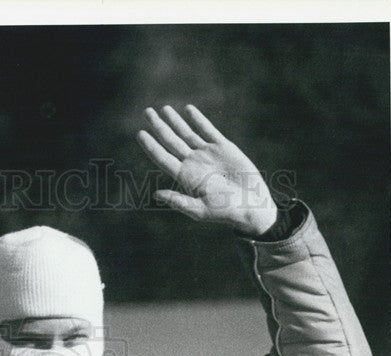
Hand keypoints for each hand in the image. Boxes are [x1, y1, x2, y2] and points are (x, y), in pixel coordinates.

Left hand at [137, 104, 277, 236]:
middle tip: (147, 112)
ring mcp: (207, 154)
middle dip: (159, 126)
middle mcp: (193, 164)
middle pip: (171, 141)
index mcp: (185, 177)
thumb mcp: (199, 209)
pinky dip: (198, 119)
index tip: (140, 133)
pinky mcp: (223, 147)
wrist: (251, 205)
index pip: (162, 158)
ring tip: (164, 109)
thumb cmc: (225, 212)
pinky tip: (188, 110)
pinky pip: (208, 129)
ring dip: (175, 121)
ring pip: (186, 133)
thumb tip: (156, 194)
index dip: (151, 146)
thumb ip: (178, 201)